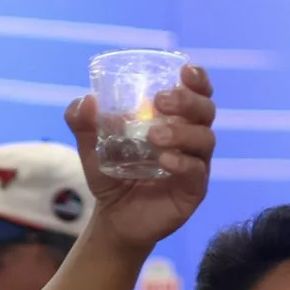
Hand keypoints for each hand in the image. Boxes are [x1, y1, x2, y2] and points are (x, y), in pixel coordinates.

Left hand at [65, 63, 217, 254]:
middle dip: (188, 101)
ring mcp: (195, 164)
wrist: (114, 218)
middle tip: (161, 101)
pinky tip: (164, 161)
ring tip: (154, 136)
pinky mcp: (194, 190)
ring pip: (204, 139)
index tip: (184, 70)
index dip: (197, 79)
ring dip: (181, 132)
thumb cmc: (111, 175)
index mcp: (174, 120)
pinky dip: (182, 163)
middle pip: (205, 111)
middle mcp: (190, 139)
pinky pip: (197, 171)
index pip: (196, 93)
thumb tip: (85, 101)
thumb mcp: (92, 148)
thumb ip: (84, 124)